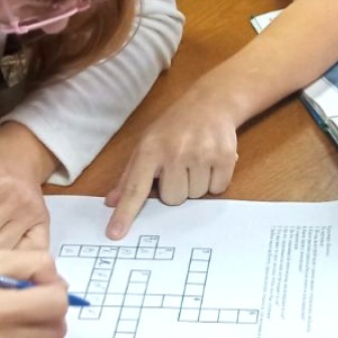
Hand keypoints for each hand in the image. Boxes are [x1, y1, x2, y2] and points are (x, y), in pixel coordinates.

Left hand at [104, 99, 239, 237]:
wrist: (211, 103)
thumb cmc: (174, 127)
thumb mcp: (146, 144)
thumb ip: (130, 175)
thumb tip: (112, 202)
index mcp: (150, 149)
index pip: (134, 188)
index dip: (124, 213)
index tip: (114, 234)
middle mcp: (175, 151)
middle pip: (172, 199)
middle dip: (176, 188)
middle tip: (179, 167)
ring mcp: (201, 153)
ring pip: (196, 196)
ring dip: (196, 184)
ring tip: (196, 160)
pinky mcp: (225, 156)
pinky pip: (218, 189)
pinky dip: (215, 181)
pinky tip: (211, 162)